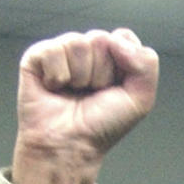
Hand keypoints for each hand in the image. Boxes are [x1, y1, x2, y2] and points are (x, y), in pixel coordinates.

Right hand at [12, 28, 158, 183]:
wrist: (70, 146)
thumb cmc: (100, 127)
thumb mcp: (140, 100)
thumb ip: (146, 64)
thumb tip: (118, 39)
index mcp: (112, 59)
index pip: (123, 38)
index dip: (123, 65)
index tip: (115, 89)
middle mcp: (88, 52)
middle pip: (101, 39)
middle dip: (101, 73)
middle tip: (92, 94)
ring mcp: (62, 52)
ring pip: (78, 44)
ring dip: (80, 77)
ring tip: (73, 93)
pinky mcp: (37, 56)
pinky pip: (53, 51)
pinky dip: (57, 76)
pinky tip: (55, 89)